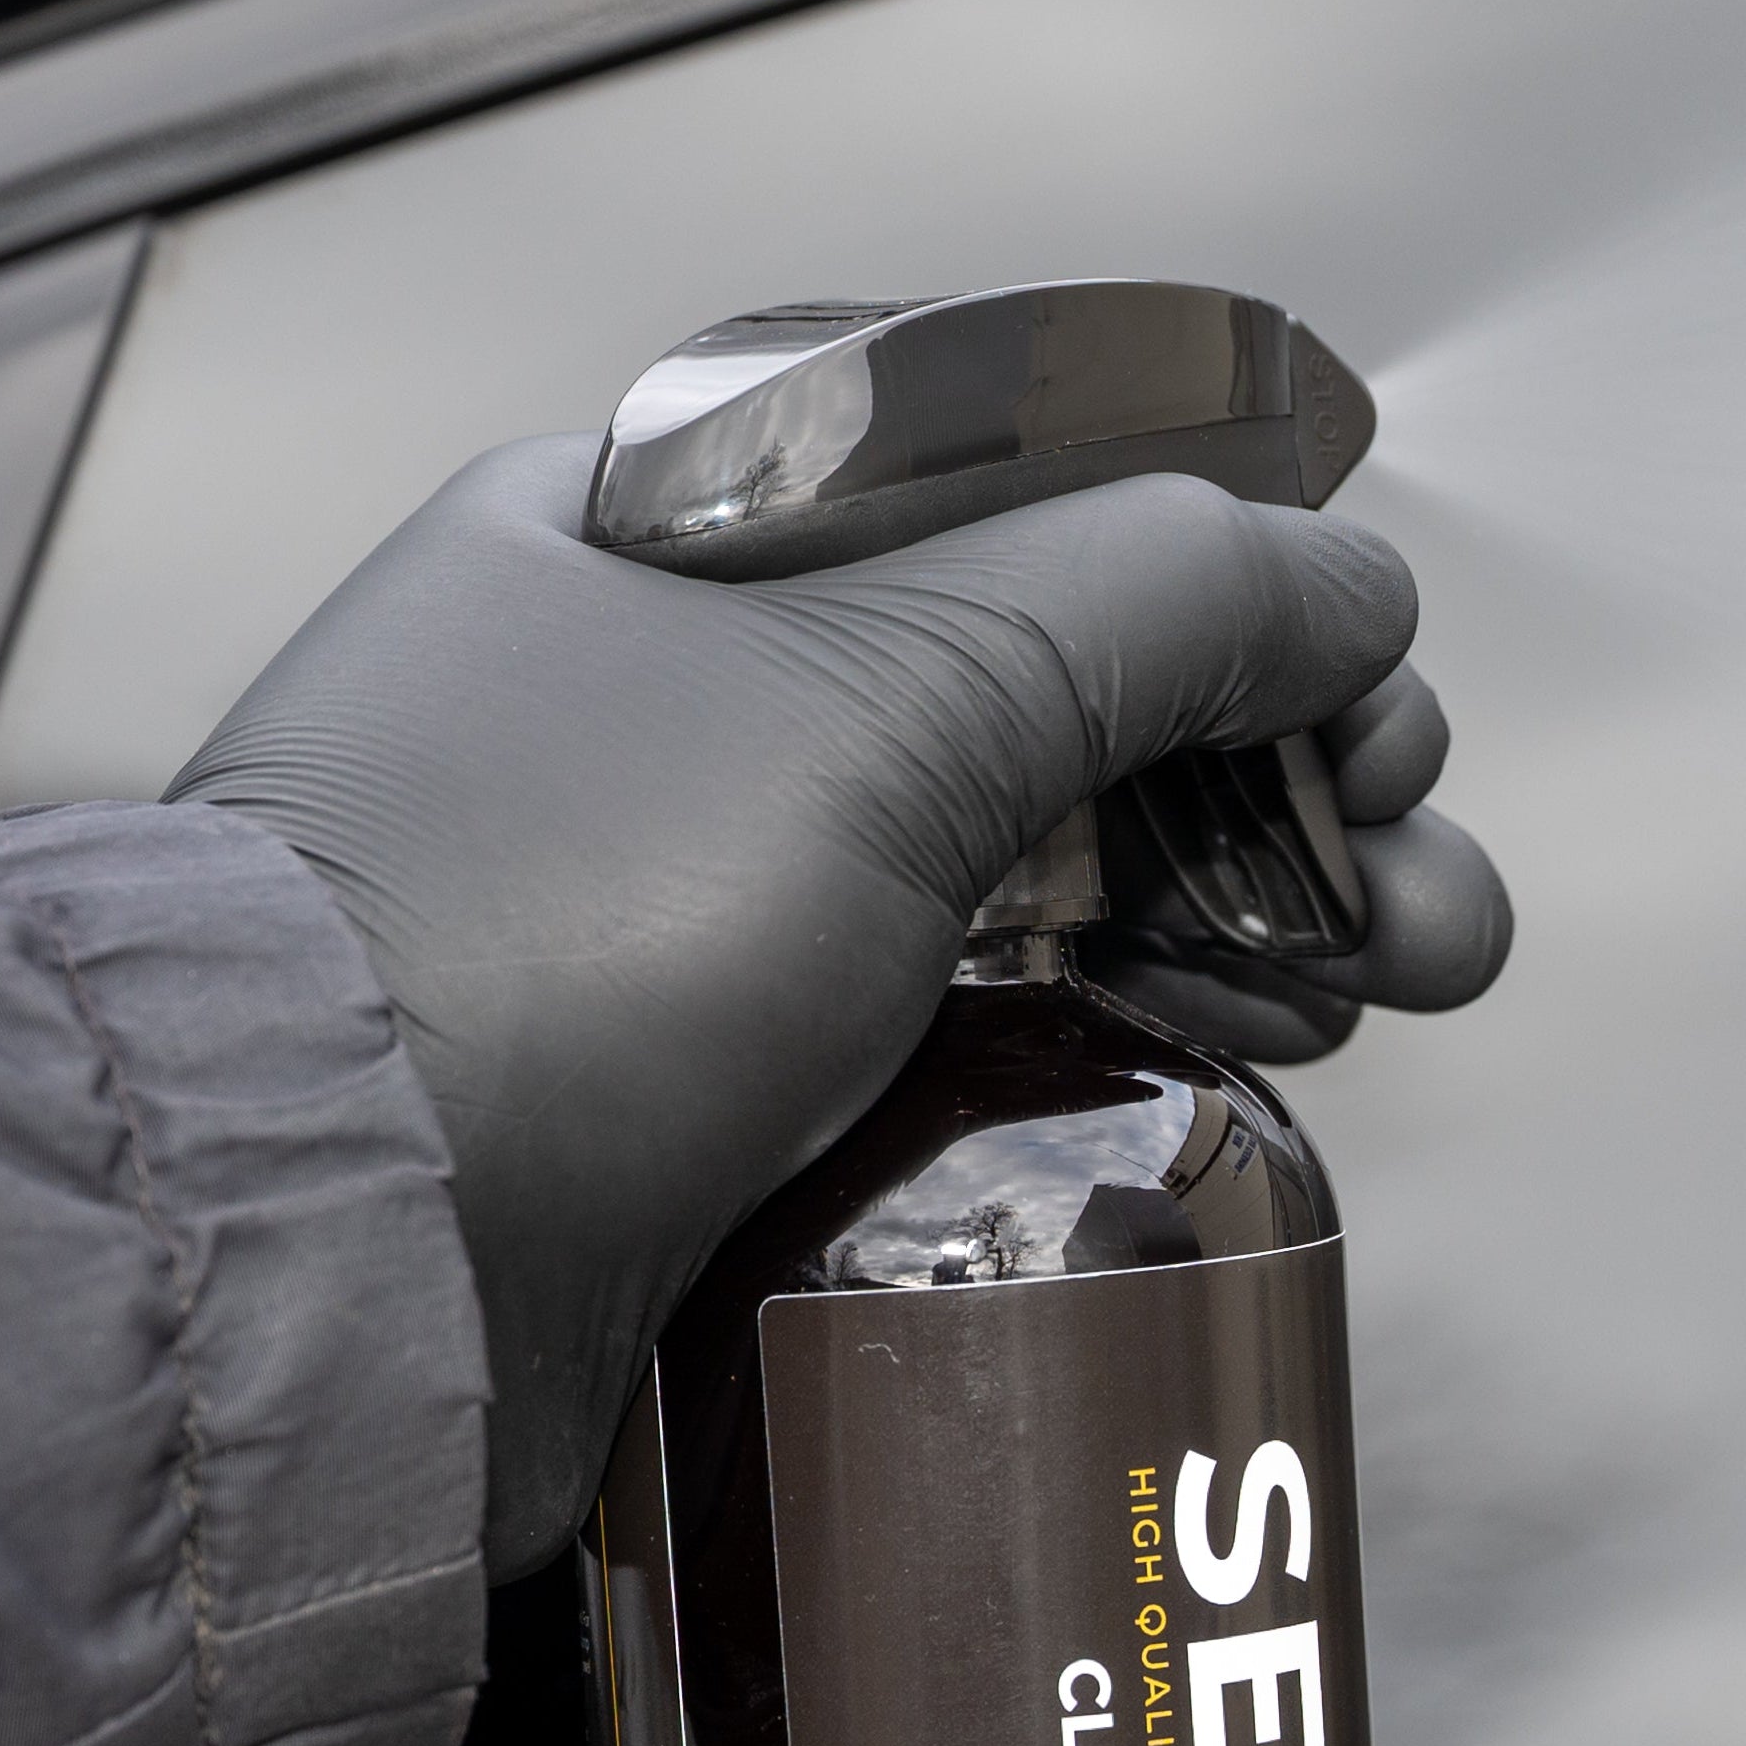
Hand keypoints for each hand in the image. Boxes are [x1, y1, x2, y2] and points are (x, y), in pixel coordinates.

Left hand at [172, 431, 1493, 1574]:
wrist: (320, 1258)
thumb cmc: (552, 924)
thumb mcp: (891, 691)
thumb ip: (1155, 601)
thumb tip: (1347, 583)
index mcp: (702, 521)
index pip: (1041, 487)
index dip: (1241, 577)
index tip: (1368, 693)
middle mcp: (713, 693)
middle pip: (1089, 691)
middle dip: (1301, 777)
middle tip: (1425, 880)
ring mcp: (729, 896)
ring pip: (1067, 866)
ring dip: (1272, 910)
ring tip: (1411, 980)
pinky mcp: (752, 1085)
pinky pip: (1003, 1016)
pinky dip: (1152, 1023)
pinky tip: (1268, 1053)